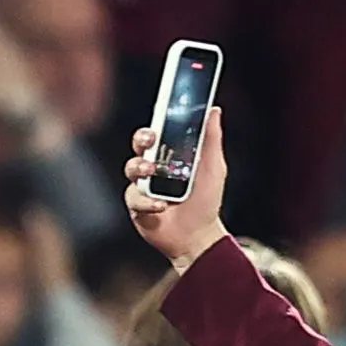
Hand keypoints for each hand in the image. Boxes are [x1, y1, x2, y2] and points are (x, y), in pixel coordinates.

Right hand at [122, 93, 233, 269]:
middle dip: (142, 138)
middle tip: (151, 138)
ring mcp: (143, 186)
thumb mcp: (213, 167)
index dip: (157, 120)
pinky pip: (134, 197)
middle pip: (140, 145)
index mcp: (171, 155)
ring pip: (131, 168)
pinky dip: (147, 201)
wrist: (198, 235)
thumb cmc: (206, 200)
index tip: (160, 110)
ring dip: (139, 166)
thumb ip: (211, 139)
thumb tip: (214, 110)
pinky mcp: (136, 205)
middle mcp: (154, 167)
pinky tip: (161, 206)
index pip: (159, 131)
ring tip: (151, 171)